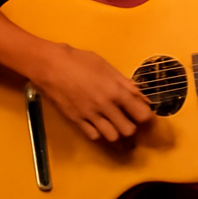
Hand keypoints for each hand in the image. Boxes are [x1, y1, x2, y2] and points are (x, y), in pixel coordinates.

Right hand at [35, 42, 153, 142]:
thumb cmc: (80, 61)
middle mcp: (106, 106)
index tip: (147, 116)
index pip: (142, 114)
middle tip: (131, 122)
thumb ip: (126, 84)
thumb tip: (142, 96)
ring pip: (112, 137)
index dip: (148, 117)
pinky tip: (101, 127)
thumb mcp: (107, 67)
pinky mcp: (75, 120)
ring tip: (117, 126)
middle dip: (133, 128)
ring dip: (117, 134)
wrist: (49, 65)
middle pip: (129, 130)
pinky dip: (100, 134)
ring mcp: (89, 115)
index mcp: (117, 91)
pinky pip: (93, 136)